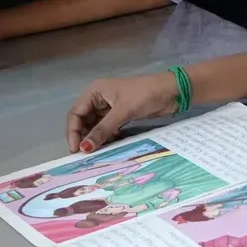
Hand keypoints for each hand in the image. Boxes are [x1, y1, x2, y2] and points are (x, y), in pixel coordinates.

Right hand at [66, 72, 180, 151]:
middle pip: (84, 121)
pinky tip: (112, 143)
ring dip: (97, 138)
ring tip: (100, 150)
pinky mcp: (121, 114)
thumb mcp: (123, 112)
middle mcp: (99, 98)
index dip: (73, 132)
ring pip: (96, 126)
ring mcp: (110, 107)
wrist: (173, 91)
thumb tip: (84, 149)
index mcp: (95, 91)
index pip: (76, 114)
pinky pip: (108, 128)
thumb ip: (103, 130)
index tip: (76, 150)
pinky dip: (108, 136)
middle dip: (85, 136)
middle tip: (87, 154)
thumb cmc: (145, 95)